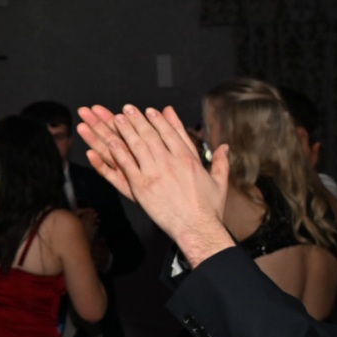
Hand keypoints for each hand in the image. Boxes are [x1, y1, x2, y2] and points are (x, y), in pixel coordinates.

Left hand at [77, 104, 233, 266]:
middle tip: (128, 108)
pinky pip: (127, 165)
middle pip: (151, 135)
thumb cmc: (209, 209)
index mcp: (188, 159)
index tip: (151, 111)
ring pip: (137, 145)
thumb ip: (221, 162)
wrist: (197, 228)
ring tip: (116, 119)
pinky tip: (110, 142)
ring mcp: (155, 173)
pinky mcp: (142, 186)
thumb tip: (225, 147)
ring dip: (126, 130)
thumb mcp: (220, 182)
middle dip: (138, 120)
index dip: (159, 120)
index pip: (170, 133)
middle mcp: (170, 162)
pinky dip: (118, 152)